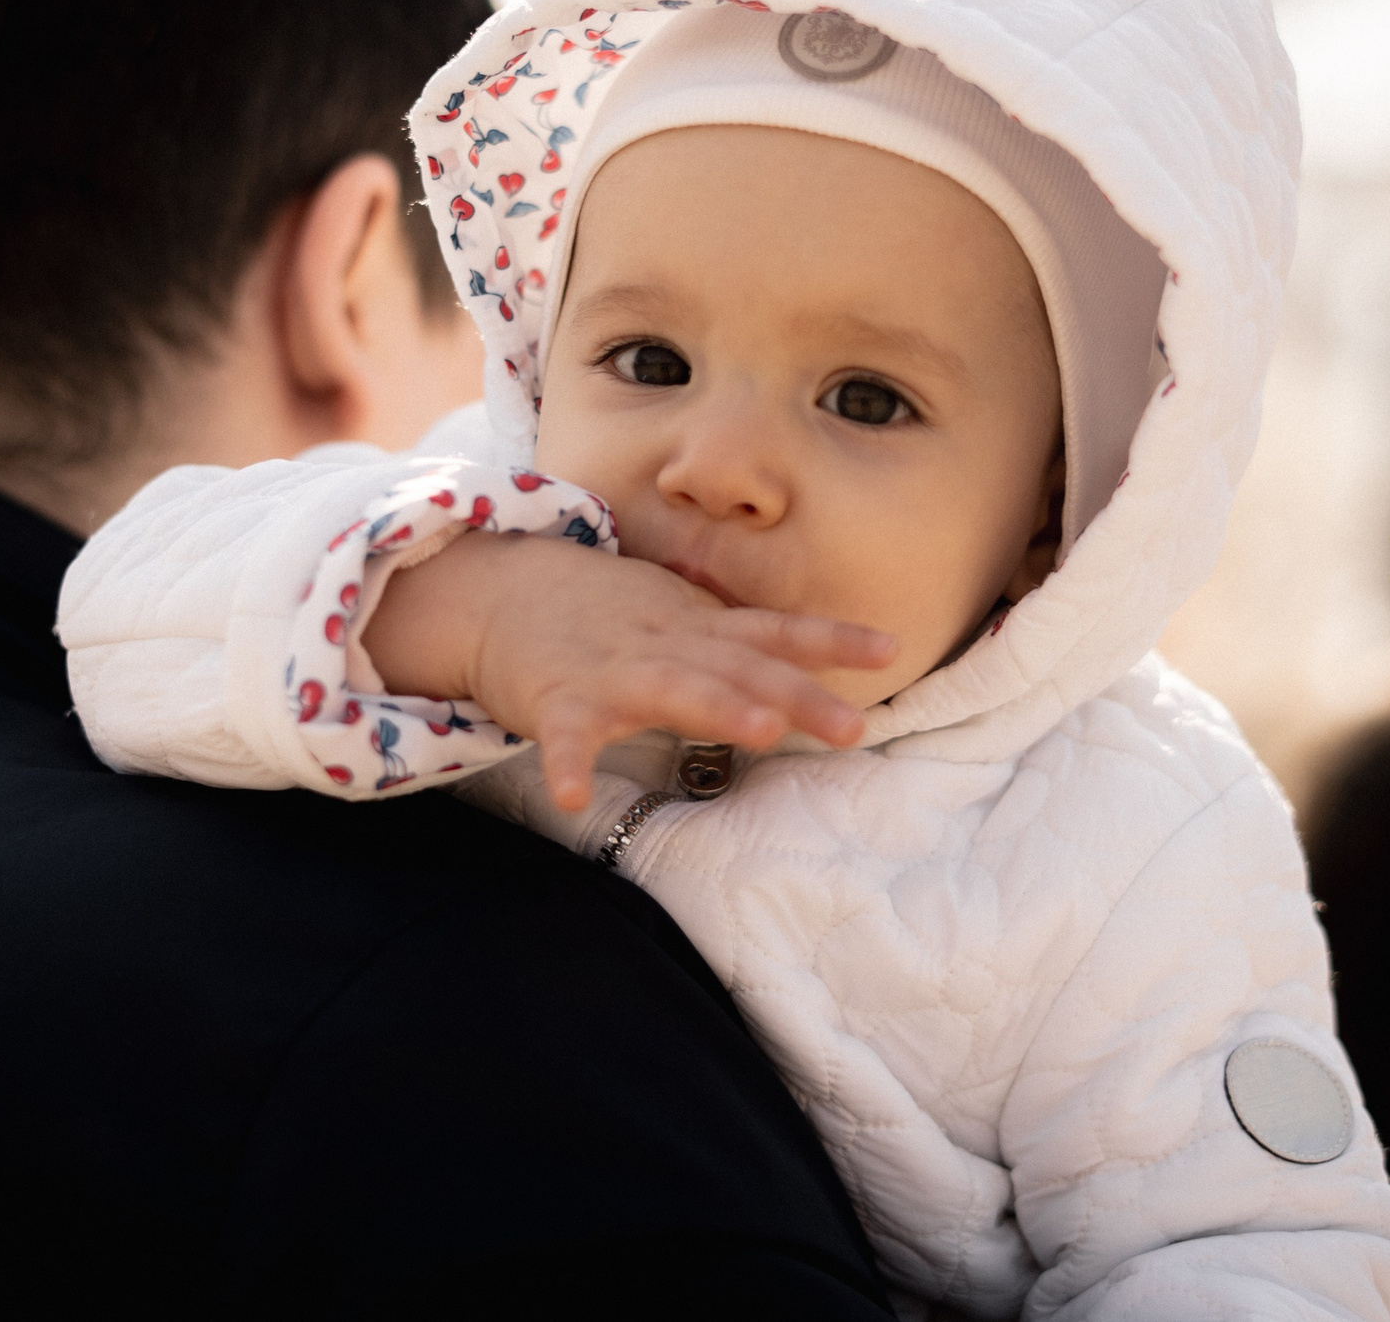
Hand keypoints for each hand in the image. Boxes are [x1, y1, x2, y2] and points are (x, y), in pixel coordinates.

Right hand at [367, 531, 896, 810]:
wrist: (499, 591)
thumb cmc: (604, 616)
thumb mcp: (679, 620)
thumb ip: (735, 648)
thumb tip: (804, 683)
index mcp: (700, 630)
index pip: (776, 632)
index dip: (832, 640)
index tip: (890, 649)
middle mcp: (668, 645)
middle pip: (743, 669)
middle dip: (798, 696)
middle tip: (853, 728)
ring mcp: (614, 671)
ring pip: (674, 689)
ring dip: (718, 708)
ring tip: (761, 733)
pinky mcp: (557, 699)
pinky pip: (564, 737)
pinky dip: (567, 765)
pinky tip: (573, 797)